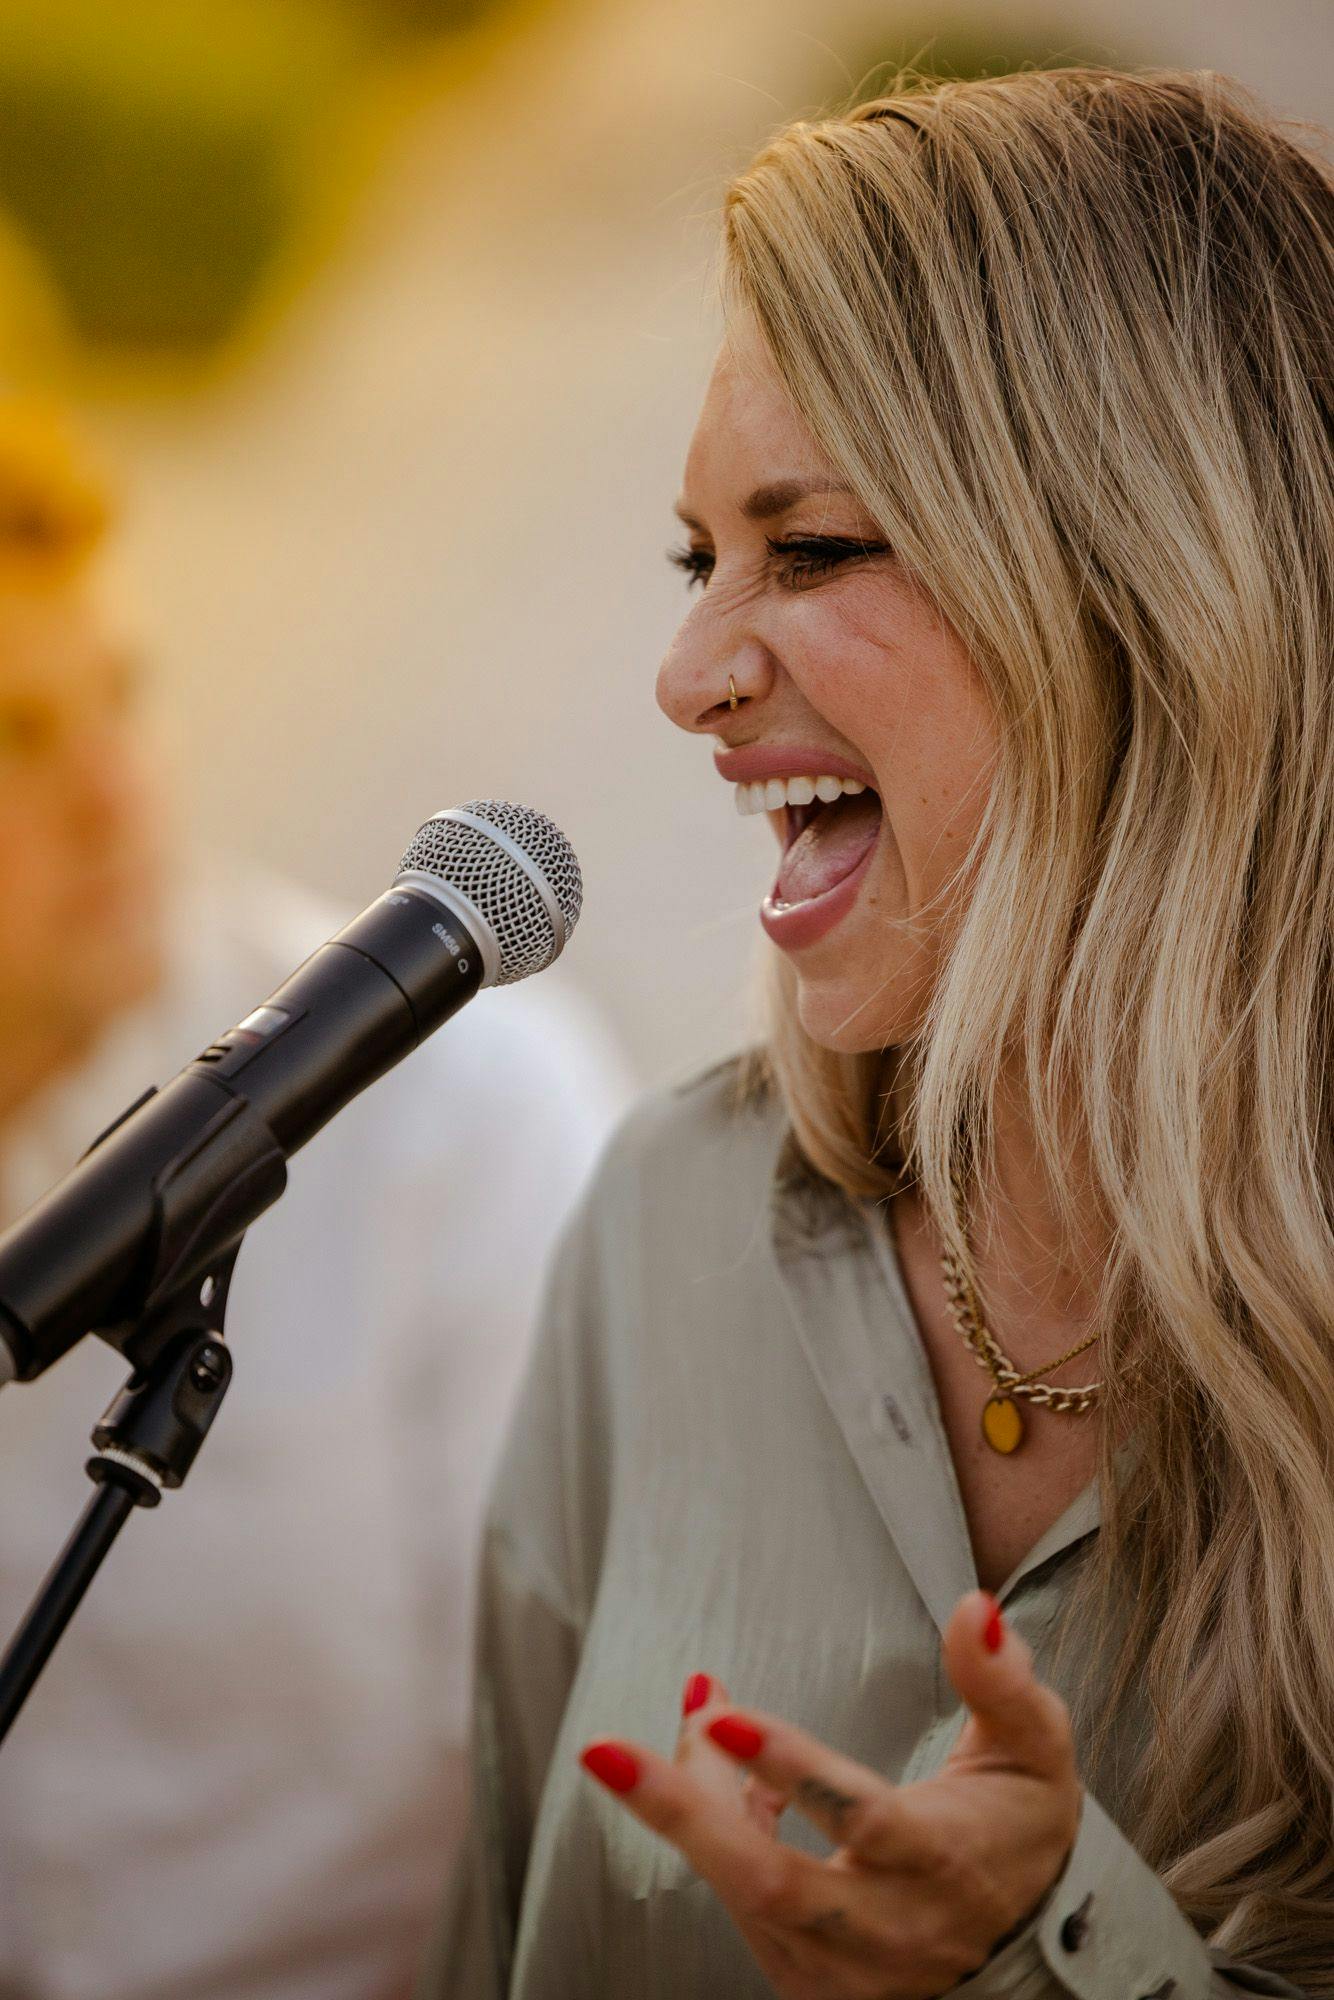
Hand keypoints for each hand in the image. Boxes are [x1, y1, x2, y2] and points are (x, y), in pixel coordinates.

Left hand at [578, 1591, 1082, 1998]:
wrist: (1036, 1953)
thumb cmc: (1023, 1831)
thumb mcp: (1036, 1749)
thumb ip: (1002, 1681)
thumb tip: (970, 1608)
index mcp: (940, 1862)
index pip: (858, 1816)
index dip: (788, 1765)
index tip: (722, 1711)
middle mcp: (886, 1927)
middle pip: (767, 1879)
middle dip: (679, 1812)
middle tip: (603, 1751)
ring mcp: (841, 1968)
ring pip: (741, 1887)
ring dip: (694, 1802)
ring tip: (700, 1718)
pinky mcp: (808, 1983)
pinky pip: (741, 1902)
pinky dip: (718, 1831)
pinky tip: (726, 1780)